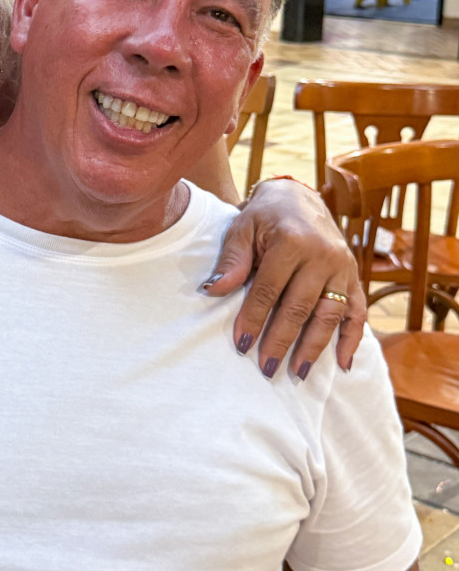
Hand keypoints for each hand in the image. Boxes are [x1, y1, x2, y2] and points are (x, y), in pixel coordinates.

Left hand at [202, 179, 365, 377]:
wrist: (298, 197)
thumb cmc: (264, 216)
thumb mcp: (242, 228)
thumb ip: (231, 261)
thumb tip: (212, 291)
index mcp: (292, 241)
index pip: (269, 289)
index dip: (254, 318)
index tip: (241, 344)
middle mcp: (323, 255)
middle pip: (300, 306)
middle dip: (282, 340)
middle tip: (266, 368)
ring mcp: (342, 267)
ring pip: (330, 314)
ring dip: (314, 346)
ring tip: (298, 373)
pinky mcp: (354, 276)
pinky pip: (358, 311)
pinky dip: (352, 339)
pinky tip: (342, 364)